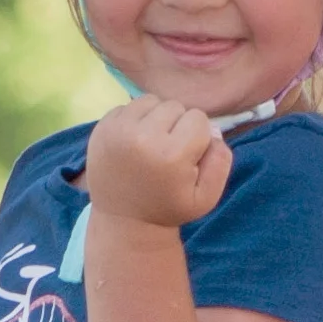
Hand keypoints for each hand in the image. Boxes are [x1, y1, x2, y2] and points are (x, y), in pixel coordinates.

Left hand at [82, 97, 231, 230]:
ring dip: (156, 117)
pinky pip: (128, 105)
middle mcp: (143, 137)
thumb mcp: (206, 198)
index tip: (186, 156)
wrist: (122, 220)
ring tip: (151, 142)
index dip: (198, 136)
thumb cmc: (168, 207)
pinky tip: (133, 142)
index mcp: (172, 155)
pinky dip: (135, 119)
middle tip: (167, 151)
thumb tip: (214, 131)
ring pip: (152, 101)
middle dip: (177, 125)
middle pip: (175, 106)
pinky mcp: (102, 126)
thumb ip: (220, 163)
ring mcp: (118, 130)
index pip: (199, 118)